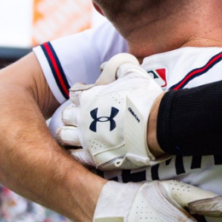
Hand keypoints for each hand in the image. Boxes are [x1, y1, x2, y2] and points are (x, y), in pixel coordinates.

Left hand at [58, 54, 163, 169]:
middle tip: (85, 120)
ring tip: (81, 137)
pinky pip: (75, 156)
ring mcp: (86, 138)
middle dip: (73, 117)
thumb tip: (103, 67)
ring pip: (64, 136)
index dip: (81, 97)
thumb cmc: (145, 98)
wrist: (156, 125)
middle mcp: (82, 117)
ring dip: (71, 135)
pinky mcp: (93, 156)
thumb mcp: (133, 73)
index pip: (74, 95)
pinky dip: (78, 153)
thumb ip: (117, 66)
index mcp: (89, 97)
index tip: (90, 101)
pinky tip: (87, 151)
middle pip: (66, 116)